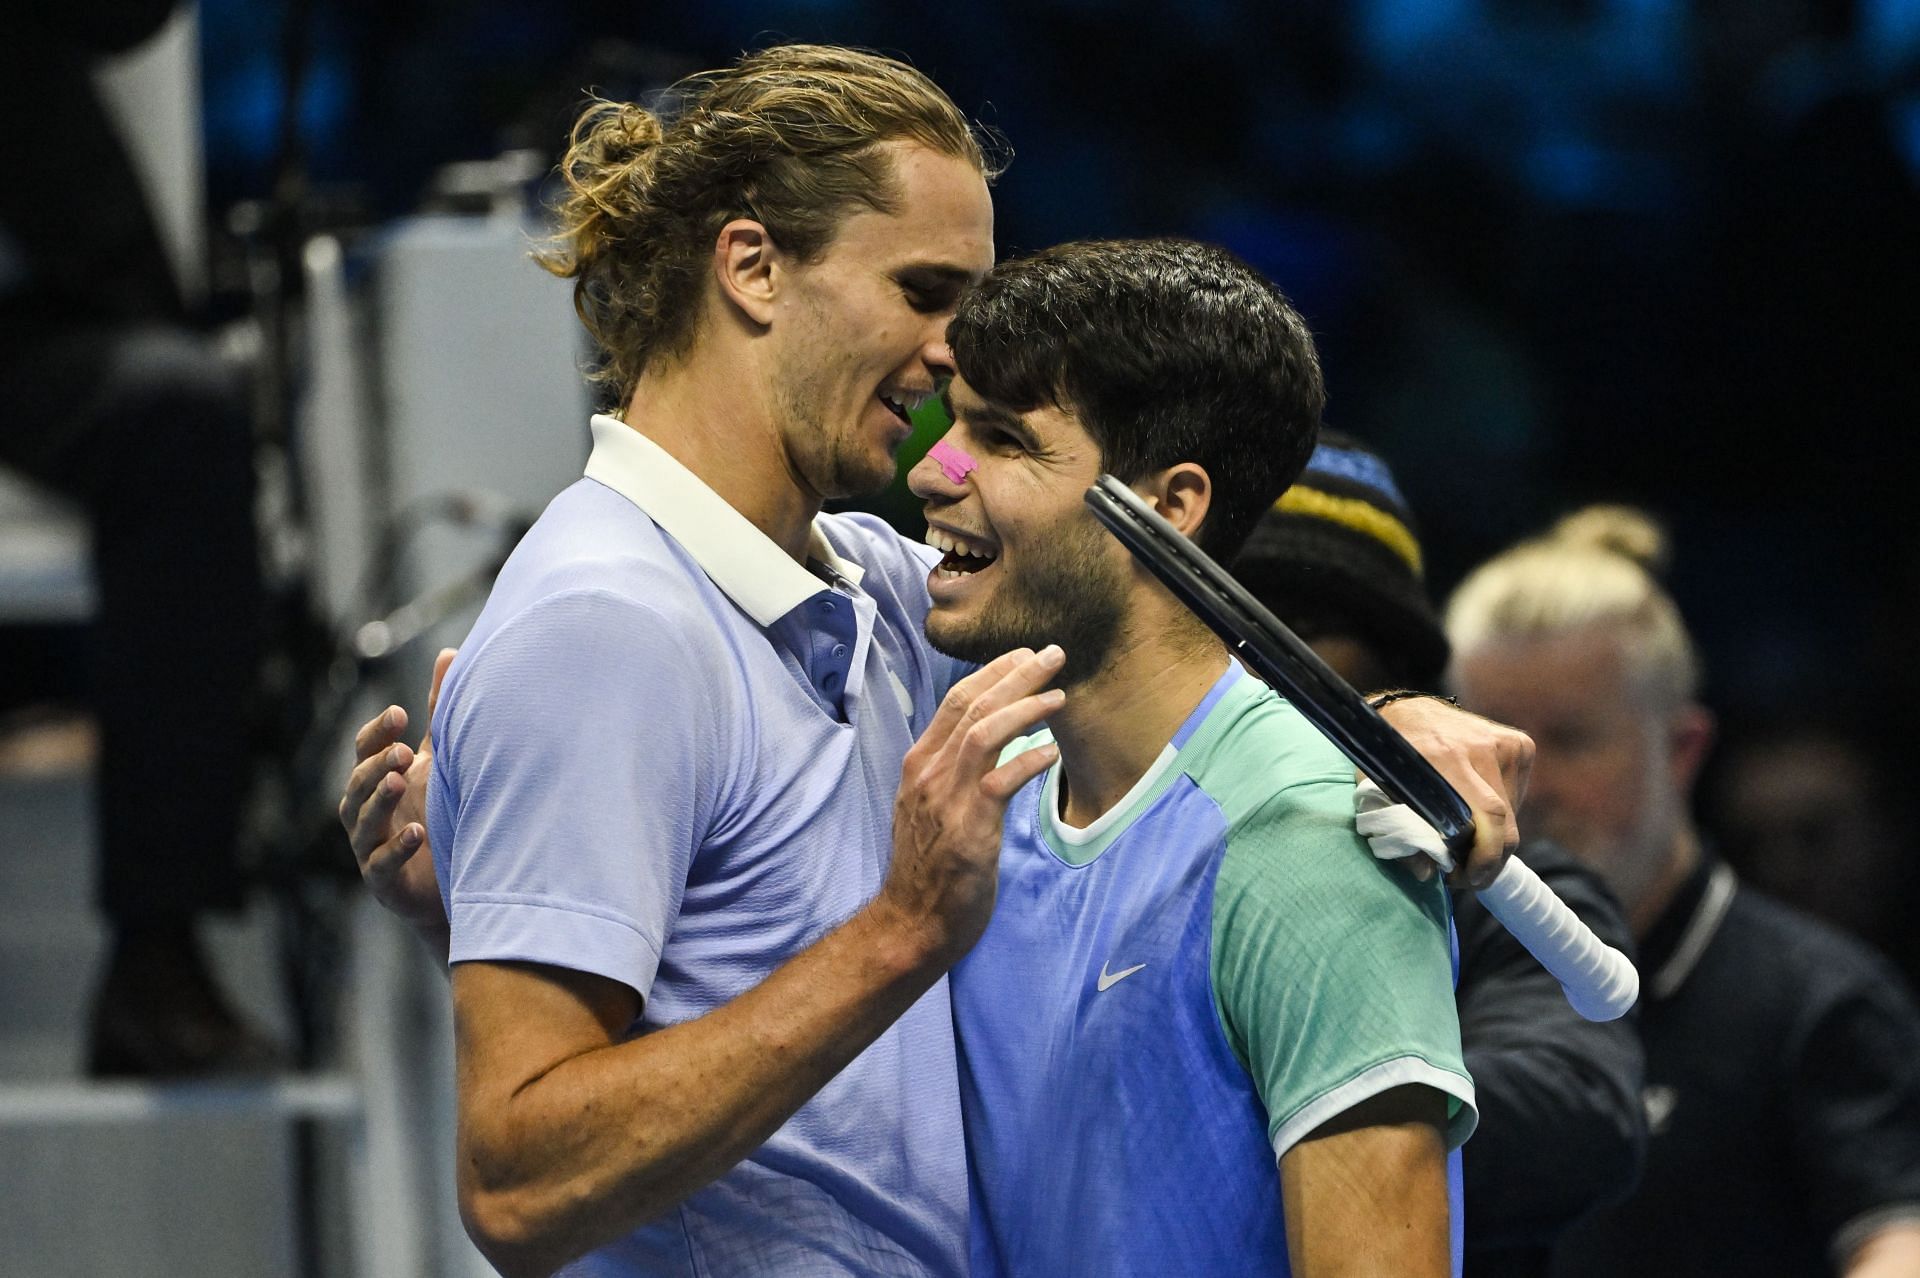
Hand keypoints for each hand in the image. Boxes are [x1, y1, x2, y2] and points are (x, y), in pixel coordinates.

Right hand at [339, 648, 455, 936]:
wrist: (453, 882)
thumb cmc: (438, 812)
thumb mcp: (440, 759)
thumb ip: (439, 713)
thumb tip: (448, 653)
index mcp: (377, 778)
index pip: (365, 749)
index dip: (377, 733)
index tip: (400, 714)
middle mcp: (366, 811)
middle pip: (357, 782)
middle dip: (376, 764)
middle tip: (401, 750)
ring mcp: (370, 847)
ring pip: (363, 821)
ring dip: (380, 800)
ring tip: (400, 781)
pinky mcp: (384, 882)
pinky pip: (382, 864)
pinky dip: (397, 848)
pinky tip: (419, 832)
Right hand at [880, 645, 1066, 964]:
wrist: (911, 922)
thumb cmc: (929, 868)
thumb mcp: (931, 807)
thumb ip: (952, 772)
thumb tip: (986, 741)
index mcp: (919, 764)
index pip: (956, 701)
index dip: (993, 673)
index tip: (1025, 656)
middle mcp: (928, 773)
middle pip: (973, 706)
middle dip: (1016, 674)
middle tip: (1053, 653)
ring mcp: (945, 799)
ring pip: (984, 733)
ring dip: (1025, 707)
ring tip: (1059, 695)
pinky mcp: (968, 829)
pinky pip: (999, 781)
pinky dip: (1028, 760)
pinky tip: (1052, 752)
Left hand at [1374, 696, 1532, 888]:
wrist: (1406, 711)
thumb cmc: (1388, 758)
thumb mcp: (1377, 793)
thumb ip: (1399, 833)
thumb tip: (1427, 872)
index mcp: (1442, 756)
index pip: (1486, 815)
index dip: (1484, 856)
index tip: (1468, 878)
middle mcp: (1477, 746)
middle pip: (1504, 820)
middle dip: (1491, 858)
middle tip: (1471, 876)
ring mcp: (1501, 742)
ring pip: (1513, 811)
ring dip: (1494, 835)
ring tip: (1466, 840)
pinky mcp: (1517, 743)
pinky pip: (1517, 794)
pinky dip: (1502, 812)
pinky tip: (1476, 809)